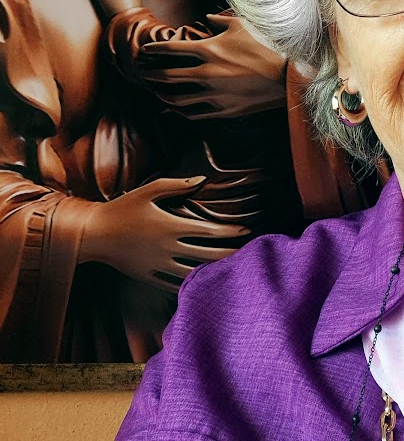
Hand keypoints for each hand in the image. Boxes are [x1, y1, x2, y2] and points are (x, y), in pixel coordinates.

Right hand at [81, 176, 249, 289]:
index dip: (230, 231)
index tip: (246, 230)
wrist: (93, 234)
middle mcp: (167, 248)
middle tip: (249, 253)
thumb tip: (202, 180)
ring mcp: (157, 265)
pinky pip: (174, 284)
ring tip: (232, 271)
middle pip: (207, 255)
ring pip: (193, 273)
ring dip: (214, 272)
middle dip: (230, 254)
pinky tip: (204, 285)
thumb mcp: (149, 190)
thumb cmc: (122, 208)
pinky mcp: (147, 277)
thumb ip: (177, 185)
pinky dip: (191, 285)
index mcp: (171, 226)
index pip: (209, 231)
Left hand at [137, 13, 287, 119]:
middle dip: (150, 74)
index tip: (145, 50)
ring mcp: (214, 94)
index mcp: (209, 50)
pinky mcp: (223, 110)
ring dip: (161, 96)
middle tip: (141, 72)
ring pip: (176, 99)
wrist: (287, 78)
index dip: (155, 48)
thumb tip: (207, 18)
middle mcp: (206, 73)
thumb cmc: (266, 47)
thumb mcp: (243, 26)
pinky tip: (175, 110)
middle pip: (167, 76)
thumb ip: (221, 21)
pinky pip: (194, 114)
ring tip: (155, 93)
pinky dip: (180, 112)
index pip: (171, 48)